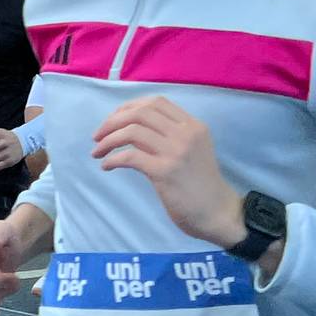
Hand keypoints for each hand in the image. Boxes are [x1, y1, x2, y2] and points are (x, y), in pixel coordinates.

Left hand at [89, 97, 245, 250]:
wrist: (218, 213)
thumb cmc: (200, 183)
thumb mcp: (191, 150)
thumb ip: (168, 135)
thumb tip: (129, 127)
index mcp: (193, 125)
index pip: (156, 102)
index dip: (128, 107)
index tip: (113, 119)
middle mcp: (186, 134)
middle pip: (140, 113)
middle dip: (112, 121)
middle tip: (97, 136)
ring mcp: (176, 152)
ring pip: (131, 131)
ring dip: (107, 140)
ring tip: (97, 152)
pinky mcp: (165, 172)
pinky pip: (129, 156)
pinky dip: (112, 159)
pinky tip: (107, 166)